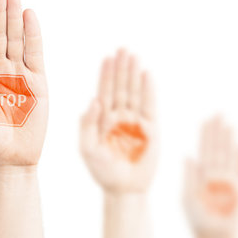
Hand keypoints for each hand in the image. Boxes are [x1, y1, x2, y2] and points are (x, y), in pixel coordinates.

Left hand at [80, 49, 156, 192]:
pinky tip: (147, 75)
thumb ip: (87, 125)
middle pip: (120, 87)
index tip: (107, 58)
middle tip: (123, 49)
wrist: (123, 188)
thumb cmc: (102, 170)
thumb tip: (93, 100)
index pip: (104, 92)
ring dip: (134, 75)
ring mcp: (134, 121)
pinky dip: (148, 90)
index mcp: (101, 120)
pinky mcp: (151, 128)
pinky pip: (149, 105)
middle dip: (121, 69)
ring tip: (134, 56)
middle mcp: (118, 117)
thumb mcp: (87, 148)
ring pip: (134, 92)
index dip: (106, 75)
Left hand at [184, 116, 237, 237]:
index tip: (206, 120)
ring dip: (228, 140)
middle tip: (218, 113)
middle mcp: (216, 175)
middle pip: (217, 148)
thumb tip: (187, 156)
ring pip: (228, 155)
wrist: (214, 236)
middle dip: (217, 132)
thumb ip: (188, 177)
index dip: (206, 135)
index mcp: (202, 175)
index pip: (204, 150)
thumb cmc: (199, 219)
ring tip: (227, 125)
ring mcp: (230, 181)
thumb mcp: (187, 196)